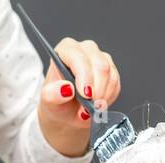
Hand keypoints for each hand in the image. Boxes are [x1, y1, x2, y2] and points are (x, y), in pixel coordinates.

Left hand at [38, 38, 121, 157]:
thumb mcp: (49, 101)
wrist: (68, 111)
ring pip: (110, 74)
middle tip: (89, 106)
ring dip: (103, 95)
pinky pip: (116, 83)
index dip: (84, 75)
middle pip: (99, 64)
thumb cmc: (57, 102)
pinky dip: (109, 96)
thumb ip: (52, 95)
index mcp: (64, 51)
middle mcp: (83, 50)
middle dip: (97, 89)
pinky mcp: (111, 69)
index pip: (77, 56)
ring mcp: (99, 58)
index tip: (86, 95)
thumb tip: (66, 89)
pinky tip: (98, 102)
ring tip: (91, 107)